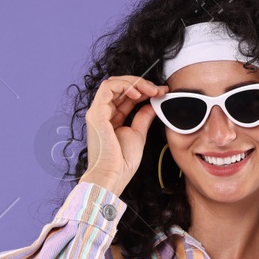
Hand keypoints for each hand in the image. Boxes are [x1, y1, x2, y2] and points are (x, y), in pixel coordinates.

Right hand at [83, 75, 168, 194]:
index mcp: (111, 118)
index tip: (161, 92)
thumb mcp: (138, 134)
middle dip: (141, 84)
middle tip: (158, 90)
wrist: (113, 176)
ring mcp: (97, 112)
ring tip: (151, 90)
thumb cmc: (122, 162)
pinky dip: (124, 86)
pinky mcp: (96, 113)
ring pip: (113, 83)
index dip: (144, 90)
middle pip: (119, 86)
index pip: (126, 96)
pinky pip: (107, 88)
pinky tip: (139, 94)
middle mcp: (102, 113)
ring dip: (134, 82)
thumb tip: (152, 104)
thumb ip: (143, 117)